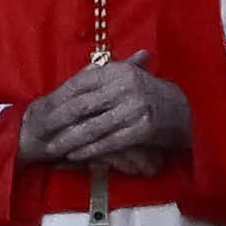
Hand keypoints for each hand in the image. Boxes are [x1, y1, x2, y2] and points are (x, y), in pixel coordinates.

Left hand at [17, 51, 190, 171]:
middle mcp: (125, 87)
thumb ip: (102, 74)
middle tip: (40, 134)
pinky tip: (75, 155)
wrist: (184, 111)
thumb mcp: (127, 77)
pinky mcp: (143, 129)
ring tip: (53, 148)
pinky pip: (110, 141)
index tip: (41, 111)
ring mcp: (135, 108)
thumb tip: (79, 70)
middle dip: (58, 123)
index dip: (58, 99)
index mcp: (117, 71)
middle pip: (82, 107)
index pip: (79, 84)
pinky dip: (90, 149)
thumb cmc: (148, 93)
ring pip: (94, 127)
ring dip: (70, 140)